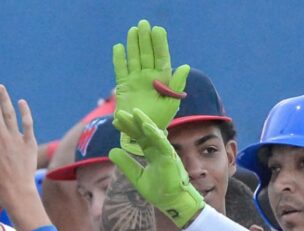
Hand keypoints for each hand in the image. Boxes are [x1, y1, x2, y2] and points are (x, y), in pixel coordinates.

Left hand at [108, 108, 203, 228]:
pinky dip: (155, 134)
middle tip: (120, 112)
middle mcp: (159, 150)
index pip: (138, 137)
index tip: (116, 121)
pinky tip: (146, 126)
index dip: (128, 129)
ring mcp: (165, 152)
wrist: (172, 203)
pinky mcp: (170, 158)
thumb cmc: (159, 190)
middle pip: (144, 132)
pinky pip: (163, 144)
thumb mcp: (137, 177)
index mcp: (152, 153)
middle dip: (133, 122)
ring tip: (134, 112)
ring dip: (144, 122)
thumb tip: (111, 151)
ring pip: (154, 134)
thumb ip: (126, 164)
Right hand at [112, 19, 189, 154]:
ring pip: (134, 58)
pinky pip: (120, 70)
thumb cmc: (160, 120)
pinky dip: (119, 59)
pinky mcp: (123, 86)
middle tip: (143, 24)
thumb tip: (184, 66)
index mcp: (162, 79)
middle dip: (145, 39)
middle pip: (146, 54)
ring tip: (133, 31)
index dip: (159, 44)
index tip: (158, 30)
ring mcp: (135, 80)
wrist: (143, 133)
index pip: (161, 57)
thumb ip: (177, 84)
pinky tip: (118, 47)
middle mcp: (148, 77)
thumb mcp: (171, 103)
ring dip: (133, 45)